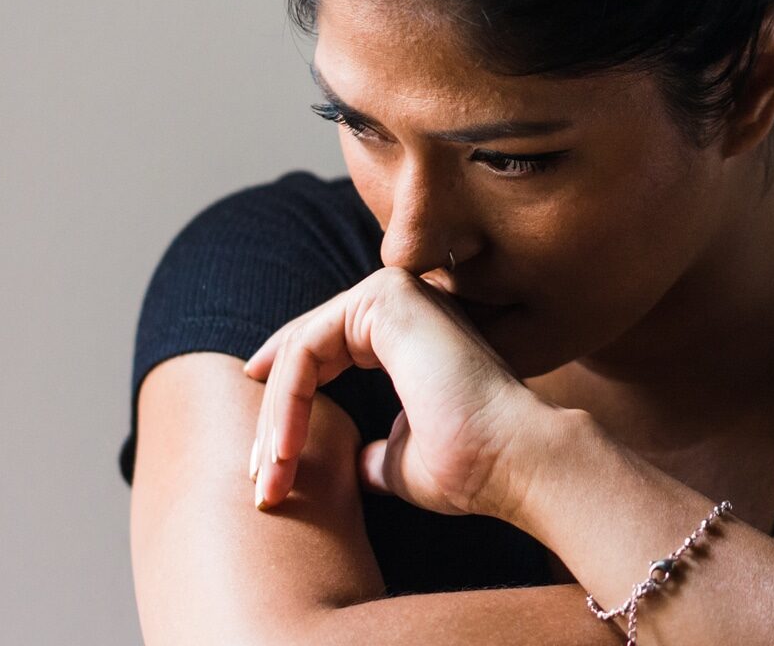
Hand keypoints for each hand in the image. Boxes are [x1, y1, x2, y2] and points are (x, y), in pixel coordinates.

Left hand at [241, 266, 549, 520]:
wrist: (513, 460)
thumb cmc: (471, 466)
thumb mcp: (403, 460)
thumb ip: (374, 452)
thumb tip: (355, 465)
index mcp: (409, 335)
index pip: (325, 354)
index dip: (288, 405)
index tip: (264, 463)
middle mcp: (403, 305)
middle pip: (306, 351)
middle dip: (275, 418)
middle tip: (260, 480)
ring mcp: (396, 293)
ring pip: (301, 349)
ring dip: (277, 415)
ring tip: (271, 474)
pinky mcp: (387, 298)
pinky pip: (308, 346)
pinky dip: (288, 400)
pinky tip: (285, 447)